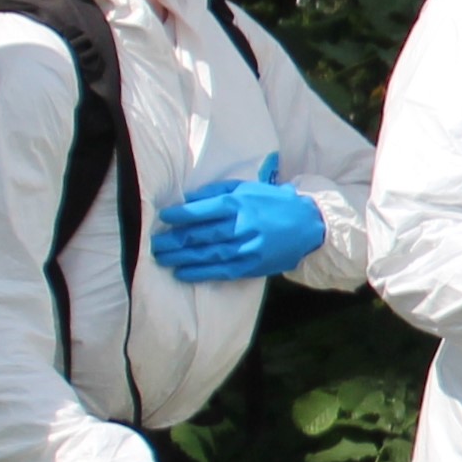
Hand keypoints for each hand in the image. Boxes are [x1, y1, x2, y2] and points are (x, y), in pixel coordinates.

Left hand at [153, 156, 325, 283]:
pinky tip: (182, 272)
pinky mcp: (252, 265)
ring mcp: (247, 248)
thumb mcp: (248, 188)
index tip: (164, 216)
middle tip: (153, 244)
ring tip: (161, 258)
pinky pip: (221, 271)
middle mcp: (241, 226)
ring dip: (181, 257)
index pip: (202, 210)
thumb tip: (188, 200)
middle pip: (200, 235)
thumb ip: (218, 191)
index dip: (179, 214)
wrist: (308, 225)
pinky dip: (199, 272)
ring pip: (207, 254)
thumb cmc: (273, 202)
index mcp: (239, 203)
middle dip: (173, 240)